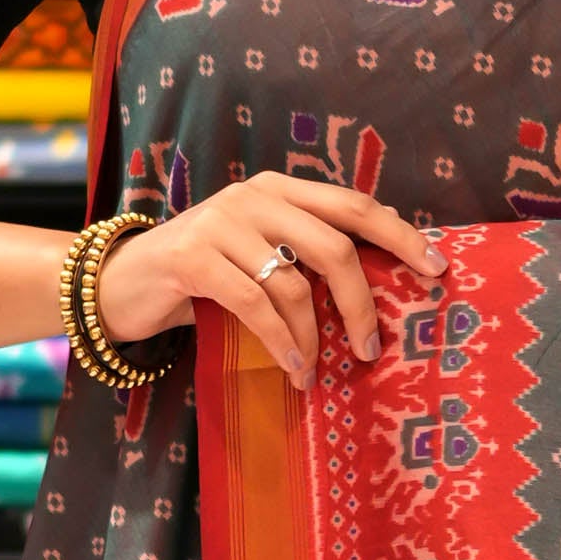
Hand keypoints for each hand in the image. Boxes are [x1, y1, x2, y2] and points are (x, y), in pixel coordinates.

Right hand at [95, 173, 442, 391]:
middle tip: (372, 347)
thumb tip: (379, 286)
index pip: (355, 205)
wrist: (122, 282)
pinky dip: (281, 344)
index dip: (401, 236)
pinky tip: (295, 371)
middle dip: (361, 303)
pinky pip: (254, 306)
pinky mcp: (193, 257)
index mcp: (280, 189)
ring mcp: (220, 222)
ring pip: (294, 283)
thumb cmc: (203, 277)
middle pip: (334, 246)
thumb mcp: (260, 256)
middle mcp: (254, 196)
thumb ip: (306, 255)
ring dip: (315, 336)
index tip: (438, 270)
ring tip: (321, 368)